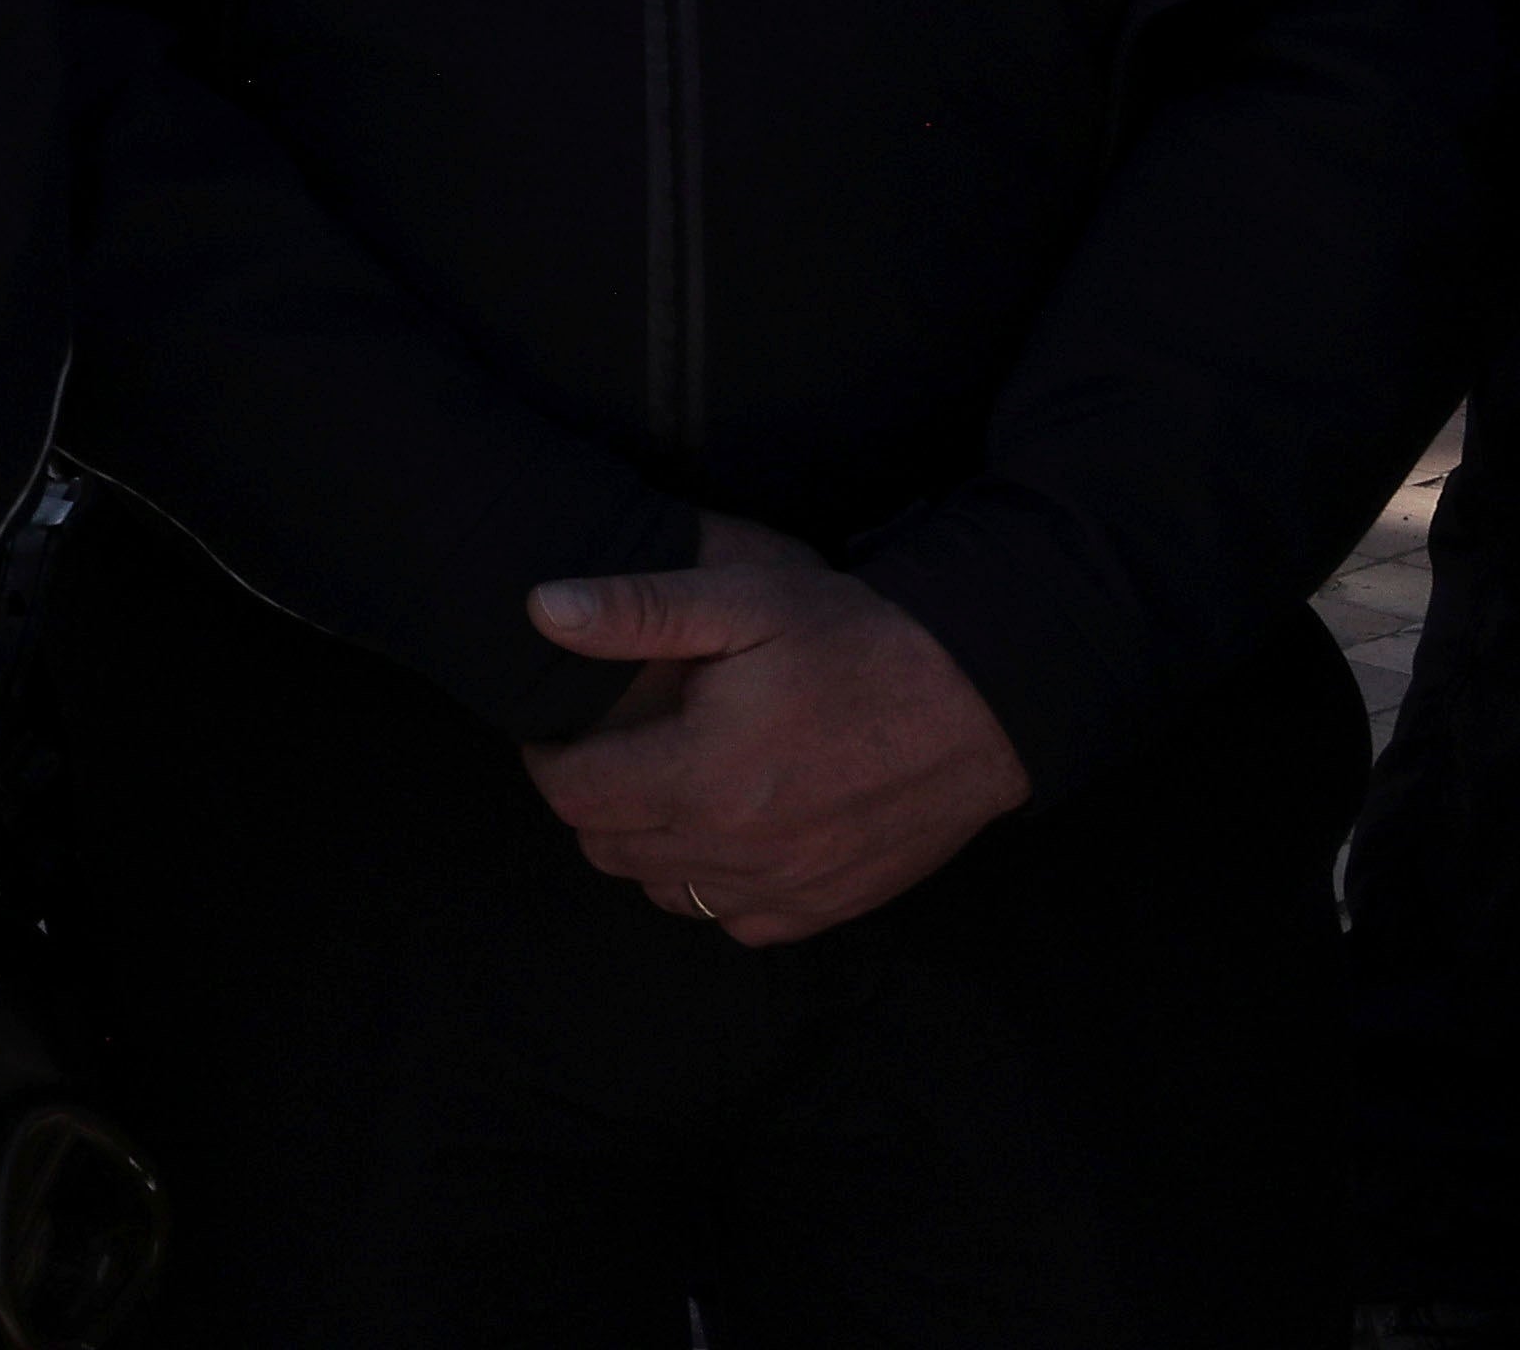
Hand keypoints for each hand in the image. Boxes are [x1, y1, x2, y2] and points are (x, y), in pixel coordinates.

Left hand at [522, 509, 1032, 941]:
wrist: (979, 700)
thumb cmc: (857, 641)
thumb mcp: (744, 597)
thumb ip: (637, 609)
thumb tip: (540, 610)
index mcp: (703, 775)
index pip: (572, 796)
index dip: (548, 760)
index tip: (557, 732)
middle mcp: (740, 848)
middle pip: (609, 850)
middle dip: (593, 802)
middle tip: (613, 752)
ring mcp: (788, 887)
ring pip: (664, 892)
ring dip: (648, 847)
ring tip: (666, 787)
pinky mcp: (831, 906)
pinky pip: (737, 922)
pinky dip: (715, 886)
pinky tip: (728, 832)